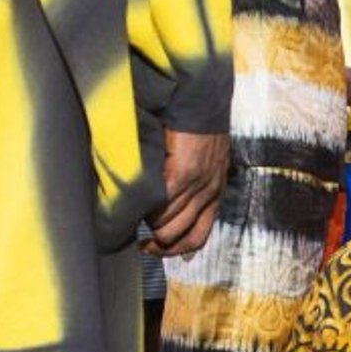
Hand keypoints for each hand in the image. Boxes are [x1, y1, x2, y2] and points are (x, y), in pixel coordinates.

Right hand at [144, 128, 228, 255]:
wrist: (200, 101)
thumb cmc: (196, 131)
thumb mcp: (204, 166)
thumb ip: (191, 189)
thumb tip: (166, 214)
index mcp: (214, 196)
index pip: (197, 239)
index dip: (174, 251)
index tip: (154, 248)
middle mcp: (209, 195)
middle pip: (180, 238)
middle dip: (156, 242)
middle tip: (138, 239)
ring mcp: (199, 186)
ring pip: (168, 224)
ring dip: (149, 225)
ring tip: (135, 219)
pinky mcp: (185, 173)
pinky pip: (163, 204)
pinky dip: (148, 208)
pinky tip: (138, 204)